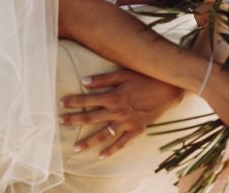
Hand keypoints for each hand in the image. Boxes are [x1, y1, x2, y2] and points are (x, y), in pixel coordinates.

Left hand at [59, 69, 183, 157]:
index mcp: (113, 96)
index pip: (87, 100)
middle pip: (91, 118)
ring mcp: (127, 123)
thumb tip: (84, 81)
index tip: (61, 102)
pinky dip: (111, 150)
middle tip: (60, 122)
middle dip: (74, 120)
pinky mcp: (136, 130)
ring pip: (103, 135)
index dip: (73, 101)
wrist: (168, 89)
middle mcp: (118, 112)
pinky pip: (121, 143)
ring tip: (75, 147)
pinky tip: (100, 156)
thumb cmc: (145, 77)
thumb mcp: (123, 74)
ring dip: (88, 141)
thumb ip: (103, 79)